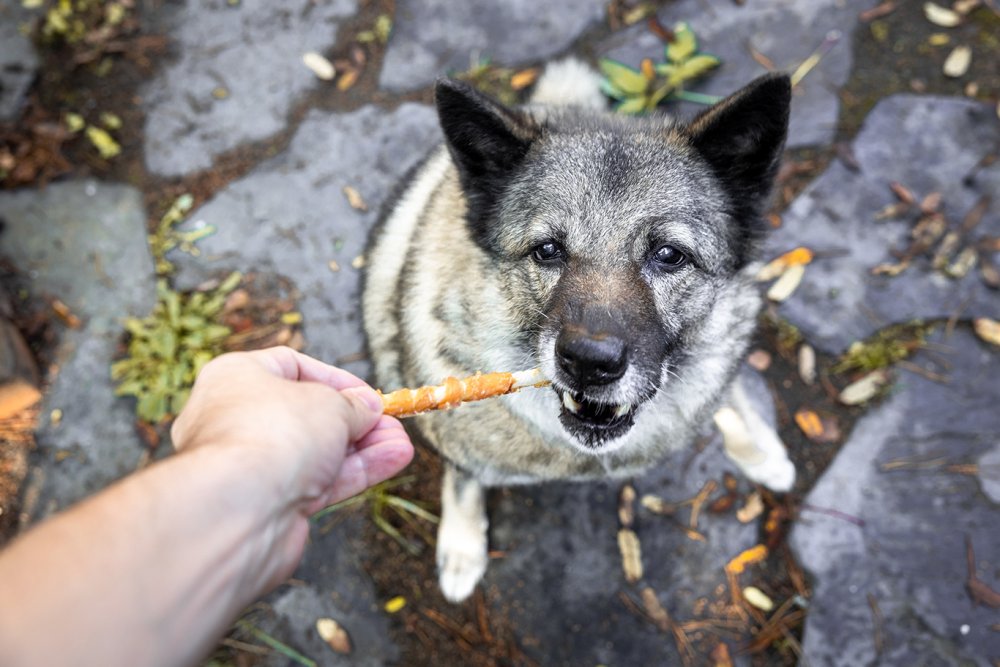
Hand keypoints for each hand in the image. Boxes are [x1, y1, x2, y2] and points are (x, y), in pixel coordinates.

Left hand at [170, 347, 413, 577]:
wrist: (239, 510)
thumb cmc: (270, 436)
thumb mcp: (328, 402)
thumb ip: (353, 404)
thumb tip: (366, 407)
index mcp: (236, 379)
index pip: (291, 367)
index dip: (334, 379)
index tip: (366, 393)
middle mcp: (239, 421)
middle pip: (309, 415)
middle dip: (357, 420)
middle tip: (390, 422)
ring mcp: (255, 466)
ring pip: (320, 451)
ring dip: (364, 447)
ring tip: (402, 444)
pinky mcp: (272, 502)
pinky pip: (321, 481)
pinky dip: (357, 471)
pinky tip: (392, 460)